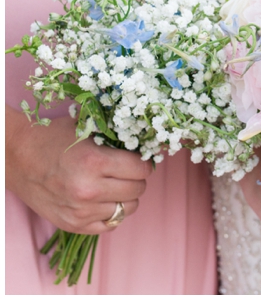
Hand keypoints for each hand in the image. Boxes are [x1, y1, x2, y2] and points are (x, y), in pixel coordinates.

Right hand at [5, 111, 151, 233]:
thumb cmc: (54, 137)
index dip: (144, 162)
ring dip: (126, 196)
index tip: (139, 157)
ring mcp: (80, 212)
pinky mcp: (72, 225)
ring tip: (115, 184)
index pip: (141, 169)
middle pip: (137, 190)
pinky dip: (112, 213)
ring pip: (126, 209)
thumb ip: (116, 137)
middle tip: (129, 170)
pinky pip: (109, 225)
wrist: (18, 157)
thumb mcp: (88, 128)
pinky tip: (105, 199)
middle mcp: (89, 191)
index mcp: (95, 162)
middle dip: (137, 178)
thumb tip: (148, 142)